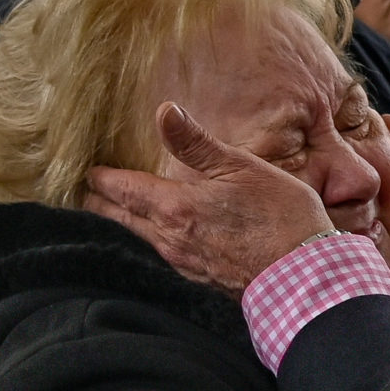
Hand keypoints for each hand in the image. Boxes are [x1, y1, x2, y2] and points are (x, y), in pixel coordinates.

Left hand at [82, 102, 331, 293]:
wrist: (304, 275)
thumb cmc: (279, 216)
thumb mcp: (241, 167)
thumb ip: (197, 143)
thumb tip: (164, 111)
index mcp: (175, 207)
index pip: (123, 190)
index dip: (101, 179)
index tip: (86, 172)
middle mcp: (170, 239)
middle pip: (121, 219)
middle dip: (100, 205)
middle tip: (85, 194)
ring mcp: (184, 263)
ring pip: (139, 240)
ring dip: (122, 224)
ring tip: (112, 213)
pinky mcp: (200, 279)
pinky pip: (161, 256)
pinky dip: (147, 241)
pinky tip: (155, 239)